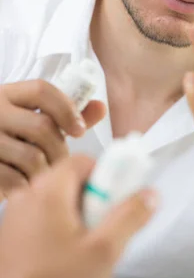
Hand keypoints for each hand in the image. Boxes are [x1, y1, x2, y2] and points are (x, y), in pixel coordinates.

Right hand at [0, 80, 105, 198]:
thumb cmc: (10, 142)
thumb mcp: (31, 121)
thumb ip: (64, 115)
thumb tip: (101, 107)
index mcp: (6, 95)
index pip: (42, 90)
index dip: (66, 108)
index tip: (79, 130)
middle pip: (42, 127)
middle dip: (60, 149)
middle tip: (63, 164)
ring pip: (32, 157)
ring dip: (46, 172)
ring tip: (46, 177)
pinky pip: (15, 180)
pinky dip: (28, 187)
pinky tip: (27, 186)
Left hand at [0, 154, 156, 277]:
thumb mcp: (104, 251)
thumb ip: (131, 217)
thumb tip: (149, 195)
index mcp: (48, 192)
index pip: (84, 160)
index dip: (108, 175)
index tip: (121, 195)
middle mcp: (28, 197)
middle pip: (73, 179)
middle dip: (96, 199)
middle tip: (106, 226)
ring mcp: (17, 216)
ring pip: (59, 200)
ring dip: (80, 214)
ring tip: (89, 245)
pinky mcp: (13, 235)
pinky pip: (45, 217)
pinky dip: (62, 227)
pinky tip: (70, 255)